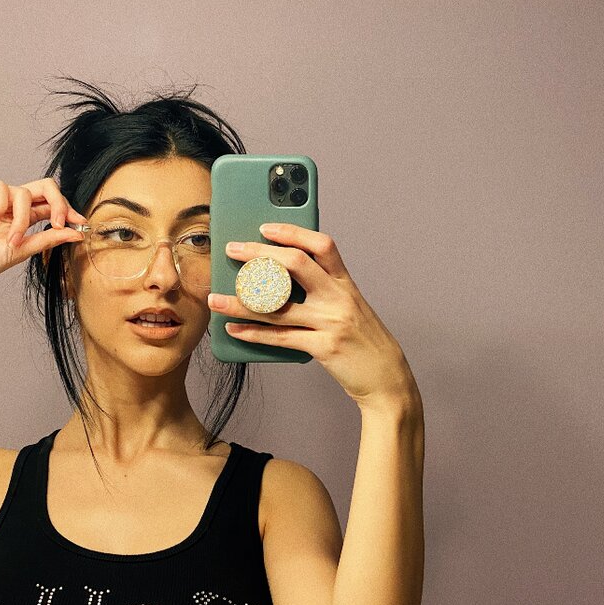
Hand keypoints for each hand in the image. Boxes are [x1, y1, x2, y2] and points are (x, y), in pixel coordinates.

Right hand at [0, 178, 86, 299]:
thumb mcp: (23, 250)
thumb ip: (49, 238)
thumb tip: (78, 233)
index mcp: (23, 217)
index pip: (52, 204)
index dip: (68, 210)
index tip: (80, 223)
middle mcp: (11, 204)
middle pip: (45, 187)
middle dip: (58, 202)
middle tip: (60, 221)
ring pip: (24, 192)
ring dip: (22, 219)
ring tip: (10, 240)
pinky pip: (1, 188)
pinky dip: (1, 208)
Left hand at [207, 224, 417, 406]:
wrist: (387, 377)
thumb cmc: (363, 340)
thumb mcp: (349, 307)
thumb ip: (322, 290)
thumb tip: (276, 280)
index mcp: (346, 283)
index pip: (322, 245)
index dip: (292, 232)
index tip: (266, 227)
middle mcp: (339, 297)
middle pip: (295, 264)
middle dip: (259, 254)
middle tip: (232, 250)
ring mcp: (332, 322)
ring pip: (277, 306)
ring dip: (241, 301)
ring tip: (215, 299)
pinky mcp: (324, 348)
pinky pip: (280, 337)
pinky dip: (252, 333)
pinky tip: (233, 330)